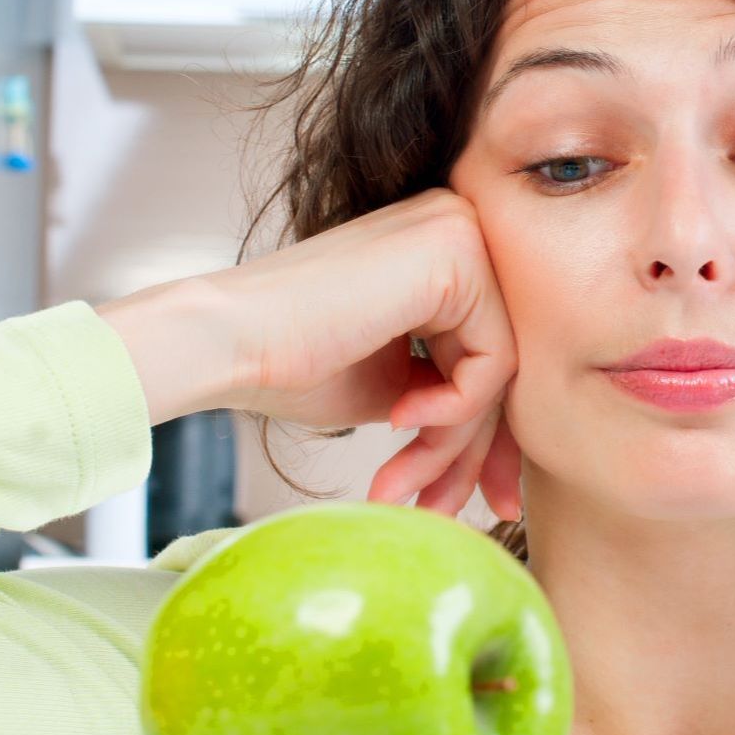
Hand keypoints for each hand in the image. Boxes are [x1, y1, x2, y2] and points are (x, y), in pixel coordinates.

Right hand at [98, 188, 524, 521]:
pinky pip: (492, 360)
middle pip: (502, 362)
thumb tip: (508, 456)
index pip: (493, 353)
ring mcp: (461, 232)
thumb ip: (454, 396)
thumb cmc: (290, 363)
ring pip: (499, 369)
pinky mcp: (457, 253)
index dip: (486, 438)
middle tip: (443, 507)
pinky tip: (400, 416)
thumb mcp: (397, 386)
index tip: (483, 499)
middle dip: (473, 451)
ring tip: (402, 481)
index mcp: (445, 251)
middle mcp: (460, 227)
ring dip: (451, 443)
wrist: (227, 342)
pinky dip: (453, 408)